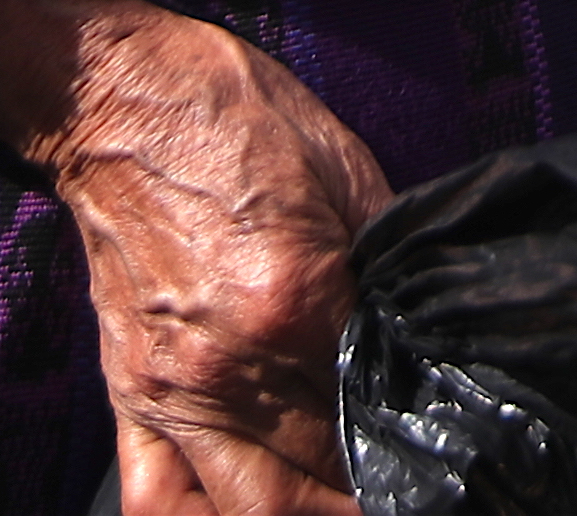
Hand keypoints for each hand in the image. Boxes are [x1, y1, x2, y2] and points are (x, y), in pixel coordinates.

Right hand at [28, 5, 394, 515]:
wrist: (122, 101)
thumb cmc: (239, 121)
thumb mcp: (347, 170)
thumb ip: (387, 266)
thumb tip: (428, 328)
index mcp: (297, 301)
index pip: (375, 408)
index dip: (420, 436)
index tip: (453, 453)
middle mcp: (231, 365)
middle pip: (320, 478)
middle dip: (373, 495)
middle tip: (415, 492)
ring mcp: (174, 390)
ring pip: (248, 513)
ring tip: (347, 506)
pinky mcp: (129, 396)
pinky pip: (156, 501)